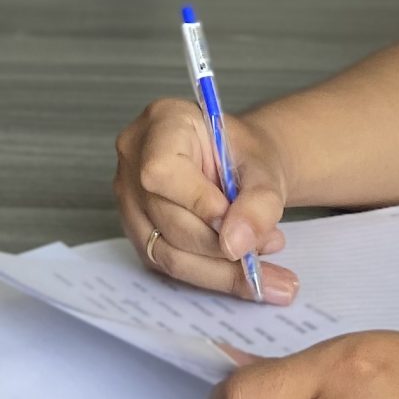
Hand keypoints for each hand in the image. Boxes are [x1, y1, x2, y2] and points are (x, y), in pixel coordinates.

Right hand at [114, 97, 298, 301]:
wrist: (239, 165)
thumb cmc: (246, 156)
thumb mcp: (265, 168)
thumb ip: (258, 202)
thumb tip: (236, 245)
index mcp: (163, 122)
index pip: (162, 169)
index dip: (197, 202)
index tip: (234, 219)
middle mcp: (134, 158)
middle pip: (167, 219)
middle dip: (221, 245)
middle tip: (269, 246)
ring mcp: (129, 198)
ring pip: (167, 252)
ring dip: (221, 270)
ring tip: (266, 267)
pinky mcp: (138, 231)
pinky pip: (169, 265)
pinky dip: (212, 275)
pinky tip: (246, 274)